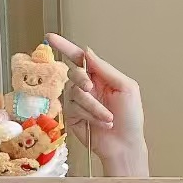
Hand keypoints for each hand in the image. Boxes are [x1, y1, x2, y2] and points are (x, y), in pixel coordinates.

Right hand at [46, 34, 147, 173]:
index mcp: (100, 77)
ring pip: (74, 92)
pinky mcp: (72, 115)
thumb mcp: (126, 88)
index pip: (80, 58)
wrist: (125, 145)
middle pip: (73, 72)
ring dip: (93, 105)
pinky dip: (90, 115)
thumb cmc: (131, 118)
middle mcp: (88, 87)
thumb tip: (87, 52)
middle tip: (90, 87)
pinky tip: (102, 123)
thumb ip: (106, 69)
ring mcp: (78, 101)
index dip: (65, 46)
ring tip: (109, 118)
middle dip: (81, 78)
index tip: (51, 37)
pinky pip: (74, 108)